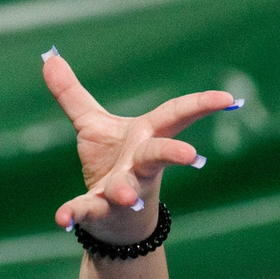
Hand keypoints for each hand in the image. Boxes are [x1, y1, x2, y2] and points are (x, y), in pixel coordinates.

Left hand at [42, 49, 239, 240]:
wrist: (113, 220)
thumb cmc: (112, 165)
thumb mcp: (93, 125)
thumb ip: (73, 94)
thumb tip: (50, 58)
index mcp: (145, 136)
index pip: (176, 115)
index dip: (201, 105)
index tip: (229, 99)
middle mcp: (140, 163)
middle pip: (159, 154)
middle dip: (174, 153)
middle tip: (191, 156)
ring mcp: (123, 189)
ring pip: (129, 188)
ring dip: (127, 190)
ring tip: (126, 196)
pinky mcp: (99, 210)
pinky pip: (87, 211)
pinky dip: (74, 213)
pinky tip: (62, 220)